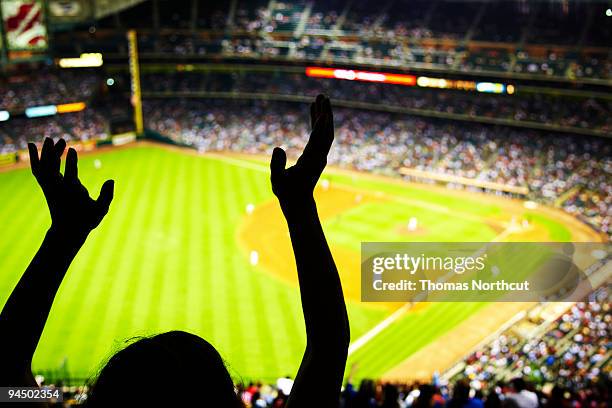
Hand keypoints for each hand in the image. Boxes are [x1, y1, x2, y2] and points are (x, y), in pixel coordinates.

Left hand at [28, 138, 113, 237]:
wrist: (67, 230)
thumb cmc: (86, 219)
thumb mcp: (101, 210)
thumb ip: (106, 195)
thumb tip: (111, 181)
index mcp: (72, 193)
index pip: (70, 176)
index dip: (71, 162)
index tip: (72, 148)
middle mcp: (58, 188)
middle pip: (51, 168)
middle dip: (53, 153)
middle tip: (59, 139)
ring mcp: (50, 187)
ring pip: (43, 167)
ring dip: (45, 152)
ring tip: (51, 139)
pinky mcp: (46, 186)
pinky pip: (38, 169)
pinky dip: (35, 157)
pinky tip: (33, 147)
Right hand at [270, 94, 333, 208]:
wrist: (299, 202)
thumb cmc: (286, 192)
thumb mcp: (277, 180)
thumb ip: (276, 165)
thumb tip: (277, 147)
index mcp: (310, 161)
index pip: (318, 140)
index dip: (320, 125)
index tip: (323, 110)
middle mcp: (319, 156)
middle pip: (326, 131)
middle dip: (325, 113)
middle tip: (322, 96)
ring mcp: (320, 155)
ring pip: (326, 131)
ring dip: (324, 115)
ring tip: (319, 98)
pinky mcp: (318, 154)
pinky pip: (321, 134)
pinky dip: (318, 122)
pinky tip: (314, 111)